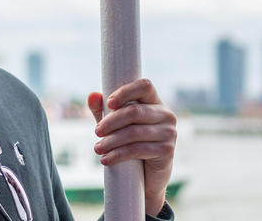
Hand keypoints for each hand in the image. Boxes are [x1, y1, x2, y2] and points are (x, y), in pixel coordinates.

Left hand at [87, 78, 176, 216]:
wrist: (146, 175)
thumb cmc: (128, 142)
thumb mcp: (113, 124)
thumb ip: (101, 109)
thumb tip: (92, 95)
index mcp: (153, 101)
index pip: (144, 86)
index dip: (126, 92)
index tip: (108, 103)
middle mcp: (165, 114)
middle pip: (135, 111)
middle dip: (111, 122)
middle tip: (96, 131)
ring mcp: (169, 132)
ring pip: (134, 132)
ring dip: (111, 141)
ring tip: (97, 148)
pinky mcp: (167, 150)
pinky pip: (138, 149)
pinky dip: (118, 154)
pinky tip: (106, 159)